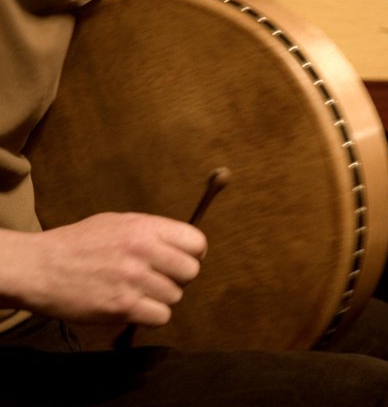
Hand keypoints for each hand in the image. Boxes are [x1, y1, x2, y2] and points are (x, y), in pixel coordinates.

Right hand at [0, 212, 206, 325]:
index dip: (194, 254)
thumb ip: (152, 232)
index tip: (182, 260)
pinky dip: (151, 316)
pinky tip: (134, 307)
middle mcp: (143, 251)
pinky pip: (161, 317)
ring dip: (161, 298)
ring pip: (176, 296)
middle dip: (179, 278)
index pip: (197, 242)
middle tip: (160, 278)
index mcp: (144, 227)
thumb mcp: (118, 222)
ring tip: (138, 291)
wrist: (39, 267)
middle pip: (191, 272)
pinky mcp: (122, 307)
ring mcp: (133, 280)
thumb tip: (182, 246)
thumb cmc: (78, 243)